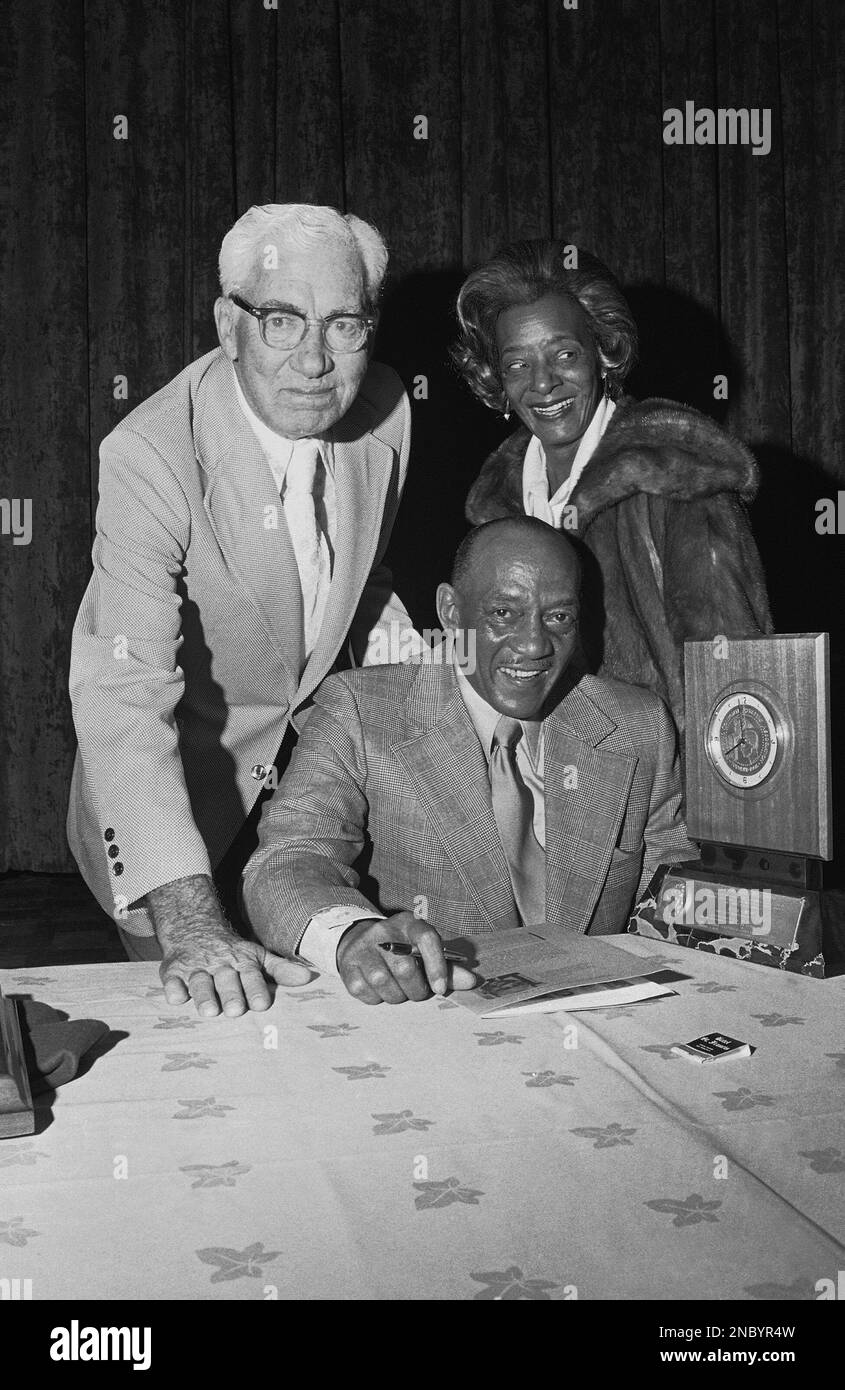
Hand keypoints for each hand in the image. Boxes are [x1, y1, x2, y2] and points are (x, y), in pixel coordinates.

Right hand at [160, 923, 312, 1016]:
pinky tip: (177, 998)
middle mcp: (219, 965)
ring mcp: (195, 968)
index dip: (256, 989)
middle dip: (231, 994)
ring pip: (199, 982)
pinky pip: (172, 980)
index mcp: (241, 962)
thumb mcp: (256, 957)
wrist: (194, 929)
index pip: (251, 975)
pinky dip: (174, 988)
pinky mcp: (173, 971)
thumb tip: (308, 978)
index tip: (262, 1005)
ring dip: (204, 996)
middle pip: (226, 980)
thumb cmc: (231, 953)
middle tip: (236, 1011)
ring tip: (209, 1012)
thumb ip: (280, 970)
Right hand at [336, 911, 476, 1004]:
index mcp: (410, 924)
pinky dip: (376, 998)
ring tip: (398, 991)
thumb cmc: (400, 950)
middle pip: (404, 967)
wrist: (360, 940)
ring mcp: (363, 947)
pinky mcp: (347, 965)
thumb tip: (471, 982)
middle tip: (417, 991)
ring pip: (383, 982)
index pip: (427, 939)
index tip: (440, 988)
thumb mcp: (424, 951)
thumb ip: (447, 967)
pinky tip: (380, 990)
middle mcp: (384, 932)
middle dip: (415, 990)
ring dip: (396, 996)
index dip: (437, 966)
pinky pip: (364, 992)